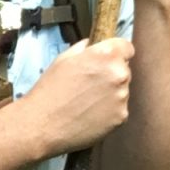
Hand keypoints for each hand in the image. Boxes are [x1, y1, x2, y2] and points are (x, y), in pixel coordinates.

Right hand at [16, 38, 133, 158]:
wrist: (42, 124)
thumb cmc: (50, 90)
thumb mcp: (63, 59)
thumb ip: (84, 49)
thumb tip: (92, 45)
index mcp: (106, 55)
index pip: (127, 47)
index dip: (118, 52)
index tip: (110, 59)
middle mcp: (119, 74)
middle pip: (124, 70)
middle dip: (111, 74)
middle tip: (90, 84)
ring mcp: (122, 97)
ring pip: (122, 90)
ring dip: (110, 93)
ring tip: (87, 101)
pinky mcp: (121, 116)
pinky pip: (119, 109)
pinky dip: (108, 111)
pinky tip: (90, 113)